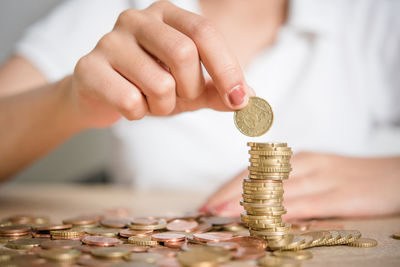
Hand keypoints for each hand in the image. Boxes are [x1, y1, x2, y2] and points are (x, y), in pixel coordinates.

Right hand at [69, 0, 251, 127]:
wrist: (100, 94)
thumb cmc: (149, 84)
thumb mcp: (189, 86)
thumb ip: (217, 90)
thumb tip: (250, 99)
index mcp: (167, 14)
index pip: (205, 32)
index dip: (227, 68)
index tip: (241, 99)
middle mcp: (137, 19)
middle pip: (183, 53)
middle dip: (190, 89)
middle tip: (179, 98)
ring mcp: (109, 41)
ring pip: (159, 83)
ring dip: (163, 106)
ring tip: (150, 101)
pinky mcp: (88, 68)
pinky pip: (130, 101)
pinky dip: (138, 114)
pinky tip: (129, 105)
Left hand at [199, 152, 399, 218]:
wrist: (395, 175)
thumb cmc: (352, 178)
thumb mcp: (316, 176)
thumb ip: (289, 187)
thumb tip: (256, 203)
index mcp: (296, 160)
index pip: (254, 172)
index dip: (227, 187)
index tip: (207, 202)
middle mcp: (305, 165)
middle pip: (259, 179)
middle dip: (228, 195)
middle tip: (204, 210)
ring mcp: (324, 178)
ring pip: (279, 191)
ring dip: (247, 204)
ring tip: (221, 215)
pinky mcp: (342, 195)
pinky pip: (307, 204)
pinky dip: (283, 212)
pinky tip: (266, 221)